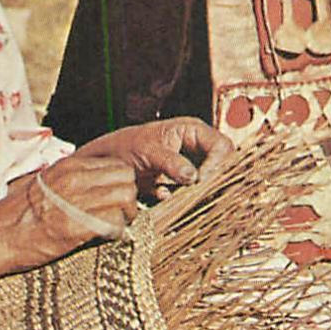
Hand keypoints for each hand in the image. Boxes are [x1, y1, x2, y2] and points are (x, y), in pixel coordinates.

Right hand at [2, 154, 138, 263]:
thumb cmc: (18, 214)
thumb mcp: (45, 183)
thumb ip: (71, 177)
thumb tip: (96, 180)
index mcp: (68, 166)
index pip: (117, 165)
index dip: (121, 183)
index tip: (115, 198)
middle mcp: (74, 179)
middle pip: (127, 179)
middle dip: (128, 197)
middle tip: (120, 213)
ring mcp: (76, 202)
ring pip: (126, 198)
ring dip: (125, 214)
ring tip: (114, 225)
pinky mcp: (76, 227)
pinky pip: (114, 222)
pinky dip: (115, 231)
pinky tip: (104, 237)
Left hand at [75, 117, 233, 199]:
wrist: (108, 162)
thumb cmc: (125, 147)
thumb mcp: (147, 152)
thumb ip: (170, 162)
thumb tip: (193, 176)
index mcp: (193, 130)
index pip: (222, 146)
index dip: (217, 164)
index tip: (201, 181)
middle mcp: (197, 146)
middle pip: (222, 164)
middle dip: (213, 180)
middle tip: (199, 195)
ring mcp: (193, 164)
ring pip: (212, 180)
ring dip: (202, 192)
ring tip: (186, 199)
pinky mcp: (185, 182)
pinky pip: (198, 193)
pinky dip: (190, 199)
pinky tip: (174, 199)